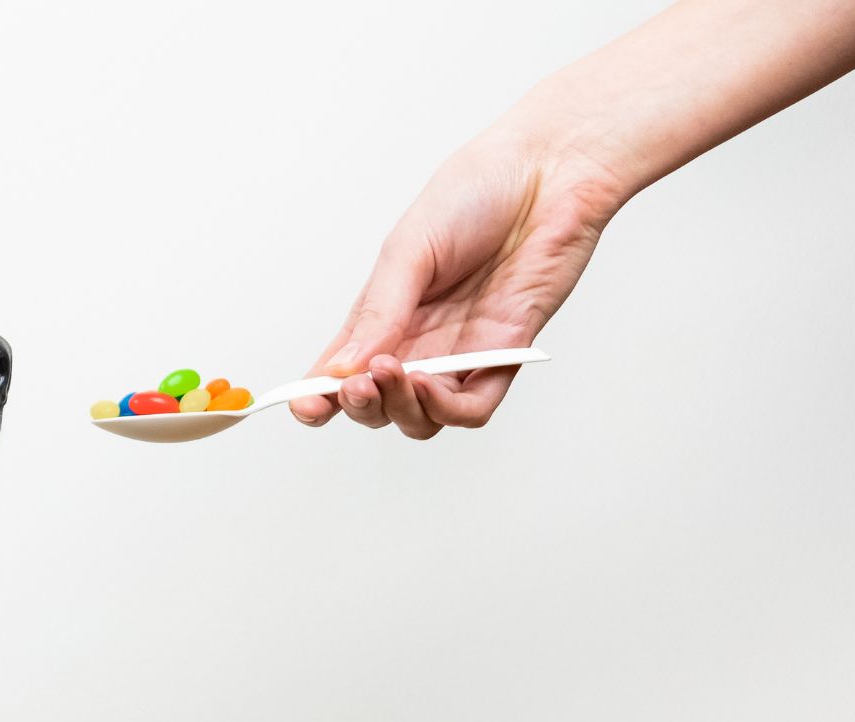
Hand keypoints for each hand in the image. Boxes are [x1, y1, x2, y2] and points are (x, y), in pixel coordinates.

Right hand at [292, 126, 626, 436]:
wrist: (549, 172)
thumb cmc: (478, 193)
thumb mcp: (410, 248)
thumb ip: (378, 312)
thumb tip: (341, 368)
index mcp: (385, 312)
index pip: (343, 369)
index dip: (319, 395)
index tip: (304, 405)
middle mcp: (419, 340)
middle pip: (379, 404)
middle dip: (360, 405)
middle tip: (357, 383)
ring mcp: (460, 352)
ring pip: (421, 415)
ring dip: (399, 409)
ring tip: (393, 374)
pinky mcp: (503, 356)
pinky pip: (472, 407)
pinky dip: (445, 409)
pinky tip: (429, 384)